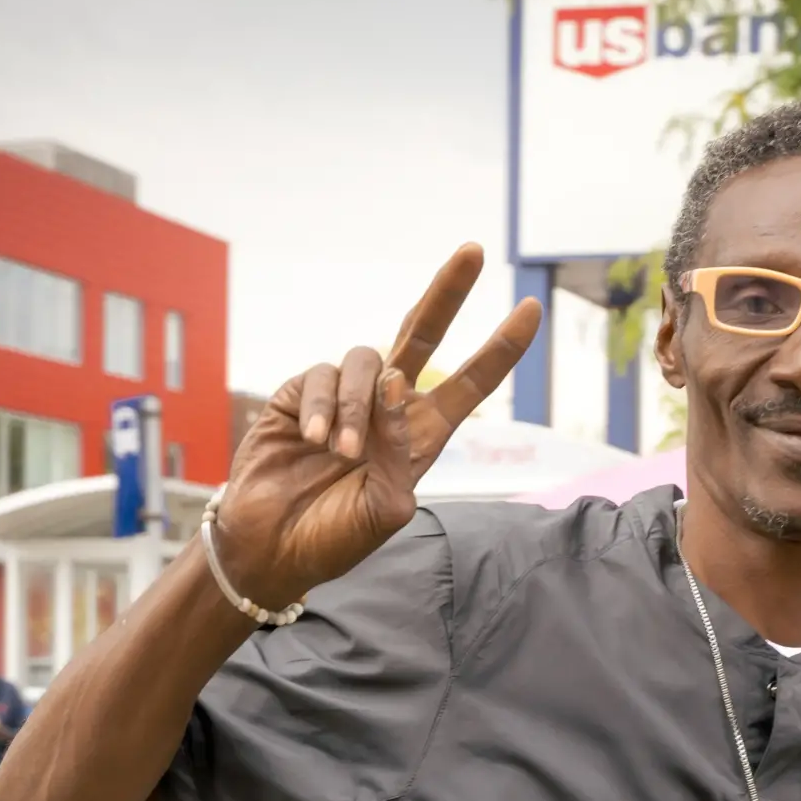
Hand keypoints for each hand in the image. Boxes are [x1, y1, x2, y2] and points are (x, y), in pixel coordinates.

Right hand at [213, 244, 540, 608]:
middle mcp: (388, 407)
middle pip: (423, 335)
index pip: (471, 384)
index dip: (501, 349)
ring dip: (359, 406)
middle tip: (473, 251)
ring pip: (367, 362)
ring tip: (343, 453)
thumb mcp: (383, 512)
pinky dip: (322, 409)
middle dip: (449, 292)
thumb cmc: (333, 539)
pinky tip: (311, 440)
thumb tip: (397, 384)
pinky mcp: (300, 392)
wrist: (270, 548)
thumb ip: (399, 454)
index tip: (530, 308)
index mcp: (422, 436)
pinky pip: (322, 376)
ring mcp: (344, 397)